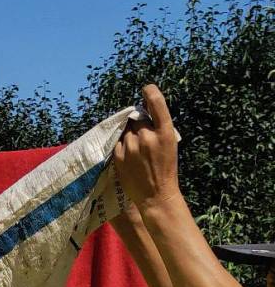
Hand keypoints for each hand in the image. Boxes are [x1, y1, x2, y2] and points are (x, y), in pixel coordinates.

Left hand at [114, 84, 179, 216]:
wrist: (156, 196)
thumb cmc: (165, 169)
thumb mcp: (169, 144)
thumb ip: (158, 127)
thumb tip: (142, 110)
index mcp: (165, 132)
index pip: (156, 101)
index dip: (149, 92)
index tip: (146, 89)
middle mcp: (147, 136)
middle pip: (137, 118)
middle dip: (139, 123)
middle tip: (143, 138)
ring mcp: (131, 147)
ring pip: (126, 130)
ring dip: (129, 134)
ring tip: (137, 150)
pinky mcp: (119, 156)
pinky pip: (117, 141)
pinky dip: (121, 144)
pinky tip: (129, 154)